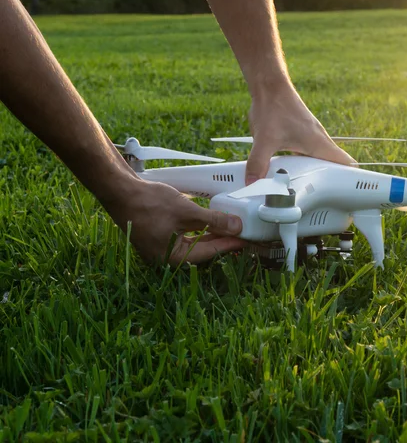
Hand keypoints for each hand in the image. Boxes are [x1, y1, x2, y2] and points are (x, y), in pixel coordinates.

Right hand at [102, 178, 245, 264]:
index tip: (245, 240)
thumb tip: (237, 227)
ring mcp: (160, 247)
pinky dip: (196, 229)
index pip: (208, 253)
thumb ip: (213, 221)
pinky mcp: (157, 235)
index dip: (229, 245)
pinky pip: (182, 236)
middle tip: (240, 233)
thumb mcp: (187, 211)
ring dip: (210, 235)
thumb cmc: (149, 203)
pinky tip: (208, 222)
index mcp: (171, 258)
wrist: (120, 190)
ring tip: (229, 227)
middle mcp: (165, 257)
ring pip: (192, 243)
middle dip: (221, 240)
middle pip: (201, 251)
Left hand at [245, 85, 355, 184]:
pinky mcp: (301, 135)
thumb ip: (258, 163)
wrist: (269, 85)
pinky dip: (304, 166)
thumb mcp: (264, 139)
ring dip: (316, 175)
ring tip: (307, 193)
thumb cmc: (274, 106)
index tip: (350, 195)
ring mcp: (311, 137)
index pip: (346, 163)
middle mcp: (319, 140)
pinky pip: (308, 155)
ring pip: (320, 161)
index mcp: (319, 143)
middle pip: (334, 166)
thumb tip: (252, 183)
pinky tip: (290, 173)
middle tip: (323, 201)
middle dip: (331, 183)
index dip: (352, 180)